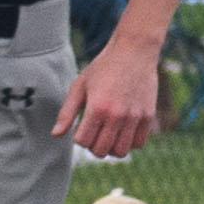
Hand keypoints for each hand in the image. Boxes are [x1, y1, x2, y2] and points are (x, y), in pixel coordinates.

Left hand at [54, 34, 161, 157]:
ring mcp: (134, 117)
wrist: (134, 52)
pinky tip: (123, 130)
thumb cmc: (103, 68)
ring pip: (121, 151)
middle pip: (101, 151)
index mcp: (97, 108)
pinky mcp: (148, 116)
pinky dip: (129, 142)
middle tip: (94, 132)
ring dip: (111, 148)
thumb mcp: (80, 86)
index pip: (82, 142)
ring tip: (108, 134)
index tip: (81, 126)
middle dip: (93, 146)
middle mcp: (116, 115)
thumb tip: (56, 134)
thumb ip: (67, 112)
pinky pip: (138, 143)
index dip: (78, 137)